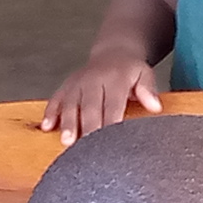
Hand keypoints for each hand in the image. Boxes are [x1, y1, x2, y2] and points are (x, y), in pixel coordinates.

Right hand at [40, 53, 160, 142]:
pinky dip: (50, 113)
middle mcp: (93, 80)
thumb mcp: (144, 74)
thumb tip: (155, 107)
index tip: (111, 143)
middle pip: (90, 107)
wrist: (113, 52)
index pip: (113, 105)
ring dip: (67, 123)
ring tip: (66, 142)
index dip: (111, 123)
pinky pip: (56, 99)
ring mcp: (77, 83)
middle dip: (88, 128)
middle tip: (86, 150)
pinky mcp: (66, 86)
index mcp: (115, 79)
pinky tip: (46, 127)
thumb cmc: (130, 71)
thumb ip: (148, 90)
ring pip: (70, 104)